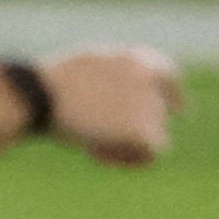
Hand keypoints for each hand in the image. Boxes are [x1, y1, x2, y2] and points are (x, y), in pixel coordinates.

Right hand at [40, 48, 183, 168]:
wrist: (40, 95)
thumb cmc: (46, 84)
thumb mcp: (85, 67)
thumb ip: (110, 76)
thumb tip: (118, 97)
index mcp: (135, 59)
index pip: (169, 77)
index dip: (173, 96)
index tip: (179, 111)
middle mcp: (150, 77)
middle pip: (158, 113)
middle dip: (131, 128)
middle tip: (98, 136)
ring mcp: (149, 102)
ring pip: (153, 135)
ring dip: (123, 143)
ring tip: (87, 141)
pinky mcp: (142, 128)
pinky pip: (149, 155)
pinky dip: (126, 159)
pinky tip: (96, 153)